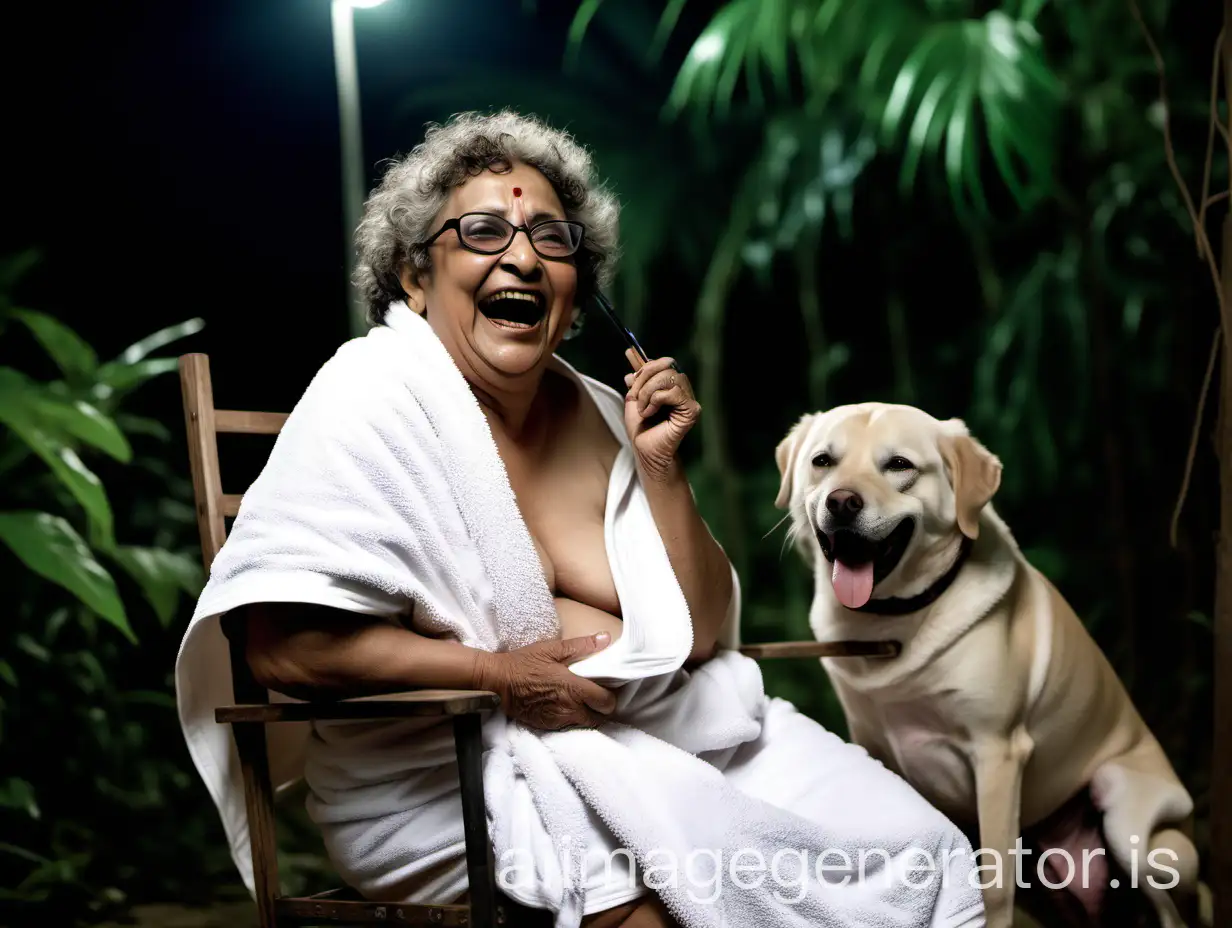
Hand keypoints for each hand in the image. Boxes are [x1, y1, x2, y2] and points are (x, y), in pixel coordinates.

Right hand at [473, 633, 617, 730]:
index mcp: (574, 689)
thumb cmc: (525, 662)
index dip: (611, 698)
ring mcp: (558, 719)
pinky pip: (567, 725)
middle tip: (595, 695)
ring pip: (584, 723)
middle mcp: (569, 708)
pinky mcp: (547, 725)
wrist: (499, 680)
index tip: (606, 689)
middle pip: (599, 718)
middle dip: (600, 708)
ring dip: (586, 714)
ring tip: (580, 699)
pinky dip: (570, 717)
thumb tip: (606, 637)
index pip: (607, 703)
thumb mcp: (552, 649)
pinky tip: (564, 704)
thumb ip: (582, 645)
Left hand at [622, 351, 700, 482]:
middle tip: (635, 397)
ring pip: (669, 377)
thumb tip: (630, 358)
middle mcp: (682, 389)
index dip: (646, 364)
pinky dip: (656, 400)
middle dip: (644, 378)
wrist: (644, 450)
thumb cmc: (641, 429)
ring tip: (643, 408)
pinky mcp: (691, 410)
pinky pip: (673, 392)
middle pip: (666, 365)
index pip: (663, 363)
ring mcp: (688, 399)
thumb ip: (636, 380)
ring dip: (648, 391)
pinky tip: (651, 412)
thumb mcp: (633, 399)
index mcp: (670, 386)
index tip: (629, 367)